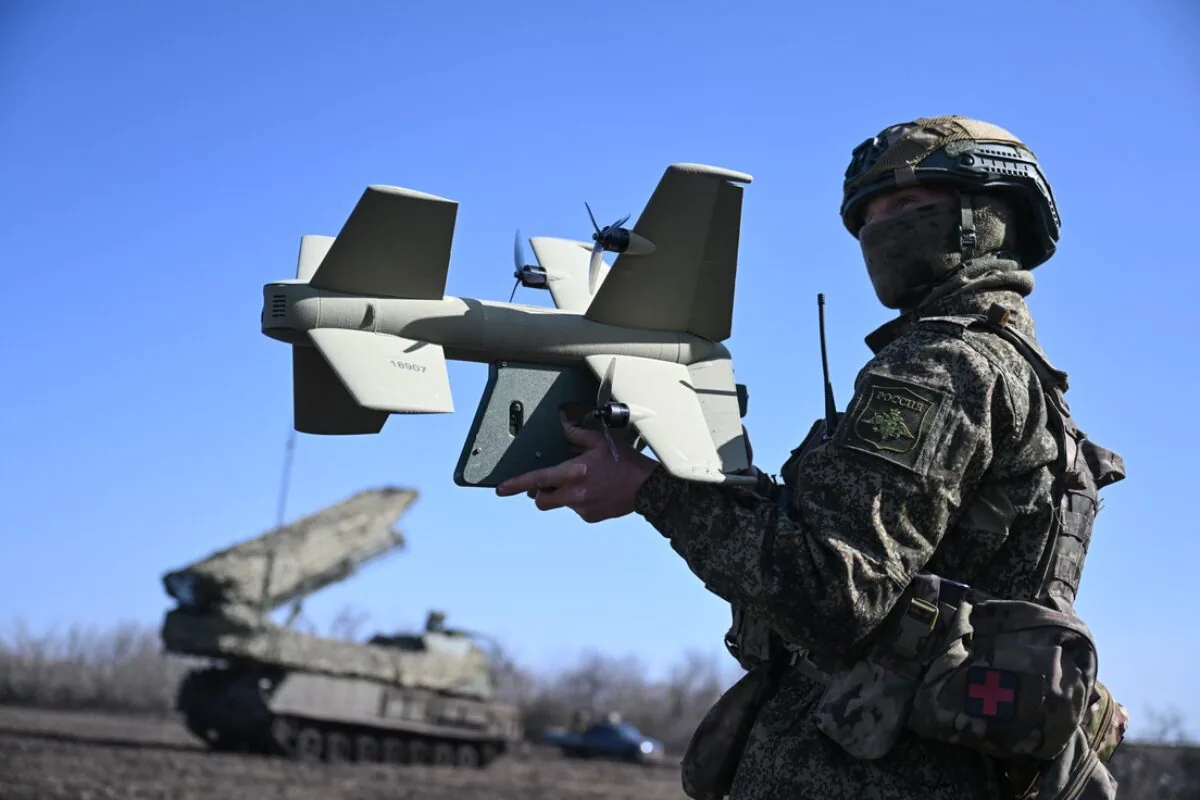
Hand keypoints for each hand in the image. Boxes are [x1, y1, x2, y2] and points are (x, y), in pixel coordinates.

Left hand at [495, 410, 659, 522]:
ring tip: (583, 483)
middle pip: (542, 499)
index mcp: (574, 472)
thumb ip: (576, 435)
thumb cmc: (624, 462)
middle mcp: (575, 493)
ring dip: (563, 495)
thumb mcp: (599, 441)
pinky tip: (594, 491)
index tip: (501, 489)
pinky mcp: (590, 517)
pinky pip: (575, 509)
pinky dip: (579, 501)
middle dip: (540, 492)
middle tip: (551, 482)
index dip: (516, 484)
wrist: (647, 488)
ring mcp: (582, 508)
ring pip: (559, 504)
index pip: (538, 479)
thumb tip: (563, 424)